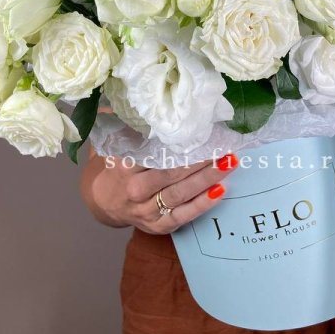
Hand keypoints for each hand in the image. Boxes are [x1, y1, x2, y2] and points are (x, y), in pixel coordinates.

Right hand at [80, 142, 237, 234]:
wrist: (106, 203)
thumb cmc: (120, 168)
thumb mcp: (121, 148)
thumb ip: (136, 130)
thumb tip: (158, 107)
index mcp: (125, 167)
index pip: (155, 155)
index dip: (180, 145)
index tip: (201, 132)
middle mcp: (135, 190)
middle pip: (171, 175)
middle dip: (199, 161)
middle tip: (223, 147)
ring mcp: (147, 210)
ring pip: (180, 194)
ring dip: (206, 179)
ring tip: (228, 163)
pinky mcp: (159, 226)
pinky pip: (184, 215)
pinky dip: (202, 204)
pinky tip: (220, 190)